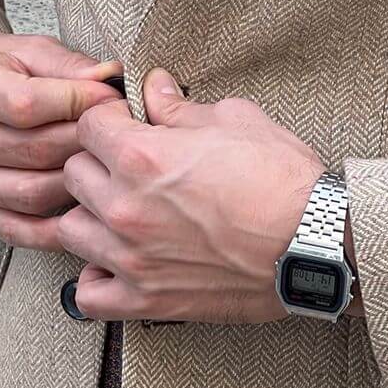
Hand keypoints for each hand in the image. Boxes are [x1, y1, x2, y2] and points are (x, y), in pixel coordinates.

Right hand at [0, 32, 124, 249]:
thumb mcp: (25, 50)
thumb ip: (68, 65)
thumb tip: (110, 76)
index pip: (27, 105)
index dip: (79, 103)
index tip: (110, 97)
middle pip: (36, 150)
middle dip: (87, 141)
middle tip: (119, 132)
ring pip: (34, 192)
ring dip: (80, 182)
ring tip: (104, 163)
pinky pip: (21, 230)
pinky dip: (59, 229)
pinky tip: (86, 211)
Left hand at [56, 70, 327, 323]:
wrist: (317, 243)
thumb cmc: (283, 180)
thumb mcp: (235, 121)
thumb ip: (181, 107)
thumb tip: (154, 88)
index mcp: (142, 155)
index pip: (87, 124)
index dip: (110, 120)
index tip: (128, 126)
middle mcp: (126, 207)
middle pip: (72, 174)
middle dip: (98, 164)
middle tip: (129, 168)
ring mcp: (132, 257)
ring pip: (70, 231)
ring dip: (92, 218)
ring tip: (122, 214)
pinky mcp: (147, 299)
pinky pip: (88, 295)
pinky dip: (95, 279)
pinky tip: (117, 263)